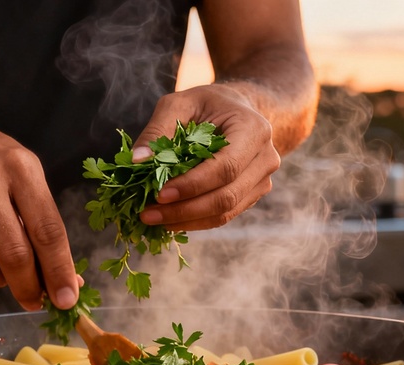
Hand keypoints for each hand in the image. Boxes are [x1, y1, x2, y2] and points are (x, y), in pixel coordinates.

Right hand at [0, 102, 78, 310]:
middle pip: (14, 256)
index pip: (47, 230)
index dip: (59, 271)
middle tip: (34, 301)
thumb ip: (41, 218)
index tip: (67, 299)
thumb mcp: (20, 170)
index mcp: (18, 167)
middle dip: (29, 288)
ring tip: (1, 268)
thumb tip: (63, 276)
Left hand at [130, 85, 280, 230]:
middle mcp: (265, 158)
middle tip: (148, 214)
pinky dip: (195, 221)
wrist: (238, 111)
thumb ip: (158, 129)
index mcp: (253, 130)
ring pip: (225, 212)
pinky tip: (169, 219)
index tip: (159, 194)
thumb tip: (138, 161)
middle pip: (226, 196)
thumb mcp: (180, 103)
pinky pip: (224, 215)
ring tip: (153, 219)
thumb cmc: (208, 104)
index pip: (225, 167)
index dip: (192, 185)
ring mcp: (262, 180)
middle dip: (184, 209)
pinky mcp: (252, 195)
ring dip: (187, 220)